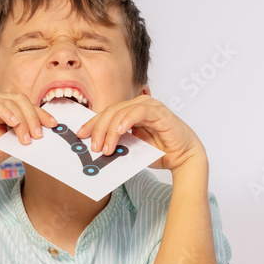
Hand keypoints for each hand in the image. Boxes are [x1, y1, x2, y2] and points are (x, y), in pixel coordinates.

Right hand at [0, 91, 56, 174]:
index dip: (41, 113)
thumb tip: (43, 131)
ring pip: (10, 102)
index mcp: (3, 107)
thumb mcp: (11, 142)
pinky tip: (14, 123)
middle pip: (21, 100)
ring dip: (22, 120)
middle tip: (39, 134)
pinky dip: (6, 113)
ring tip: (26, 137)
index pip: (26, 104)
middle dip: (34, 117)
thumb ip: (23, 133)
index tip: (53, 124)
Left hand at [76, 95, 204, 171]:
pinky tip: (119, 131)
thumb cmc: (160, 152)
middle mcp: (138, 106)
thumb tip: (96, 146)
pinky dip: (126, 120)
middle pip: (110, 112)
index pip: (105, 114)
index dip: (92, 124)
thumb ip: (117, 143)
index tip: (80, 135)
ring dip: (110, 131)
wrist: (183, 158)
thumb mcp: (131, 148)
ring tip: (105, 148)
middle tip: (93, 147)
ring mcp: (149, 106)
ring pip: (120, 112)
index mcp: (130, 112)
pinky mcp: (159, 111)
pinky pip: (138, 112)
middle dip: (98, 130)